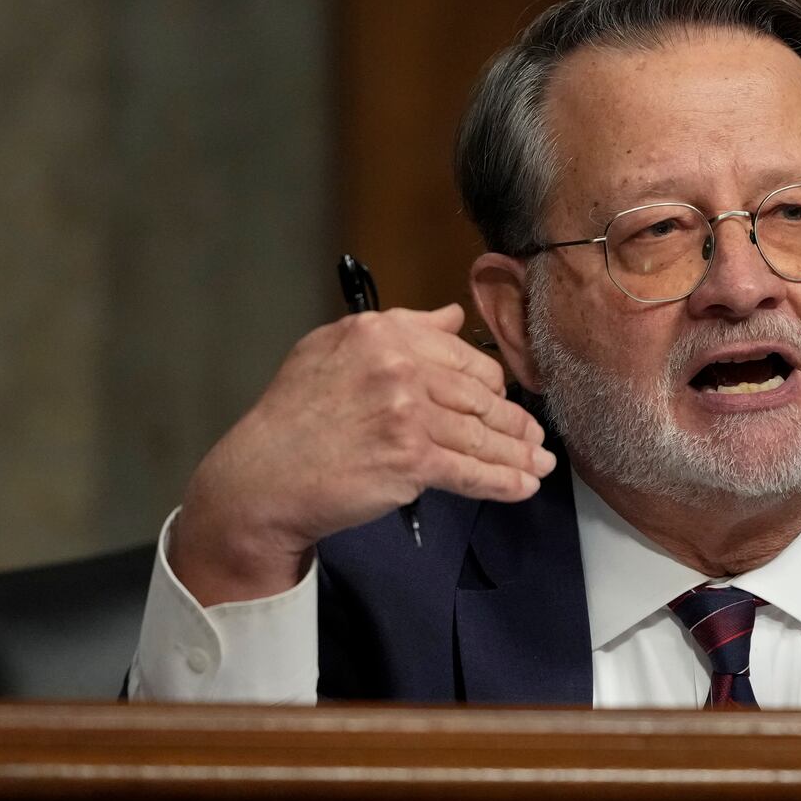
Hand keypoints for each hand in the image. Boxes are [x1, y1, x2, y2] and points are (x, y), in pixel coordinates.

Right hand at [171, 304, 553, 604]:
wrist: (262, 477)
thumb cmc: (294, 417)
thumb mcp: (334, 350)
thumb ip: (401, 328)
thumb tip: (452, 315)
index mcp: (383, 333)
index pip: (463, 356)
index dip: (491, 385)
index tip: (504, 401)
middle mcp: (398, 367)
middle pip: (480, 396)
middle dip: (514, 422)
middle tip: (535, 439)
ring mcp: (407, 414)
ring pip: (481, 436)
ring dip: (519, 454)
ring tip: (538, 464)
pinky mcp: (411, 460)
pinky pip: (472, 472)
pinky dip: (504, 482)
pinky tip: (523, 486)